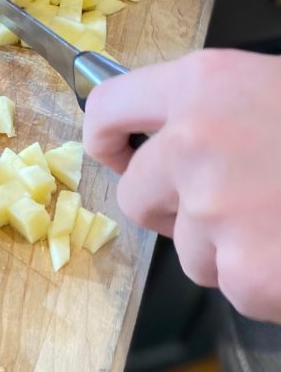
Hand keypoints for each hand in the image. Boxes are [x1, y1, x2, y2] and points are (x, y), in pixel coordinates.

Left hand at [83, 50, 280, 323]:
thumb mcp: (270, 90)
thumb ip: (210, 110)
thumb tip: (159, 143)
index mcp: (201, 84)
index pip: (107, 109)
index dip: (108, 139)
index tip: (119, 155)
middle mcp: (194, 142)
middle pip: (136, 194)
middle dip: (173, 209)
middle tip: (233, 204)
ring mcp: (217, 210)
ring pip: (187, 249)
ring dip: (227, 248)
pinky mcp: (248, 270)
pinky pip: (235, 287)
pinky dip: (267, 284)